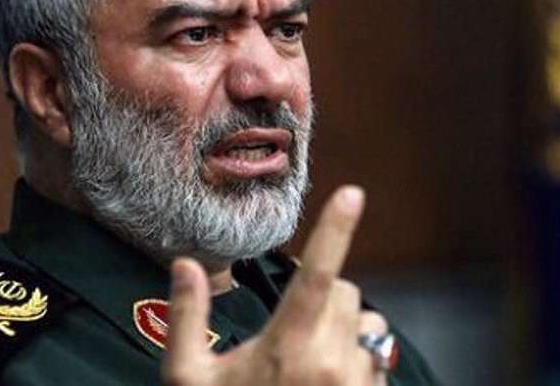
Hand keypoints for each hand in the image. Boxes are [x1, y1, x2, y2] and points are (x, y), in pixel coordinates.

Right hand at [162, 186, 388, 385]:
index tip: (352, 193)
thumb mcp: (188, 379)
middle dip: (326, 296)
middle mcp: (330, 363)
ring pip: (367, 327)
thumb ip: (186, 319)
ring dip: (344, 330)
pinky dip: (357, 362)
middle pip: (347, 293)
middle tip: (294, 326)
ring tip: (309, 364)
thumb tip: (184, 265)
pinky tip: (325, 385)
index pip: (317, 276)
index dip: (335, 230)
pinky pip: (376, 362)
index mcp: (286, 348)